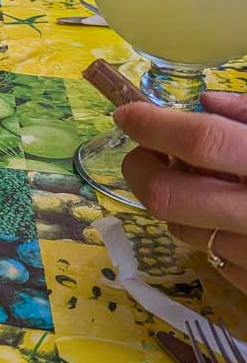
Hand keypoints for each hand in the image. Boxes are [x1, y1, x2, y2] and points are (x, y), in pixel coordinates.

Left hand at [115, 92, 246, 292]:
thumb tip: (206, 103)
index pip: (202, 141)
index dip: (154, 126)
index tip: (128, 114)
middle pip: (171, 196)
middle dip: (141, 171)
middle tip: (142, 154)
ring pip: (184, 230)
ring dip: (175, 205)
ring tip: (195, 185)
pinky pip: (215, 259)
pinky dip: (212, 235)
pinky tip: (234, 220)